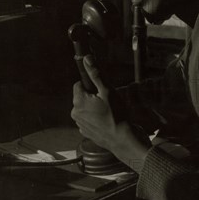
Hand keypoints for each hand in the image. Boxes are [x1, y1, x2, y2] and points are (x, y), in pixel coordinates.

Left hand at [71, 55, 150, 171]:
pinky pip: (90, 119)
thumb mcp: (108, 91)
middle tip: (108, 101)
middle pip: (83, 96)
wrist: (123, 140)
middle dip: (94, 96)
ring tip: (109, 112)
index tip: (102, 89)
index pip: (79, 84)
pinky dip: (97, 118)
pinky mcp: (86, 132)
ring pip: (86, 108)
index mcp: (78, 102)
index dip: (91, 84)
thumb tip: (87, 59)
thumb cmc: (117, 115)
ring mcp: (80, 124)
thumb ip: (96, 75)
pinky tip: (108, 120)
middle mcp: (75, 113)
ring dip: (95, 107)